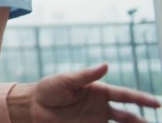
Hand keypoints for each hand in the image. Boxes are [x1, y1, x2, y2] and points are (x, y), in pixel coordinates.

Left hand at [10, 63, 159, 122]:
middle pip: (128, 116)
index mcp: (98, 90)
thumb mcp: (66, 80)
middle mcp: (101, 106)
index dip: (142, 99)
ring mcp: (95, 119)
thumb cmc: (48, 89)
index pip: (125, 95)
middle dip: (142, 120)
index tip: (157, 103)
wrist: (32, 106)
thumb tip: (106, 65)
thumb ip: (86, 75)